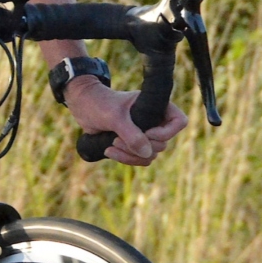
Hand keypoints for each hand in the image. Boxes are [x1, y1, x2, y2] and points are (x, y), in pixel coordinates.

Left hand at [66, 77, 187, 166]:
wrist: (82, 106)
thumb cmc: (99, 103)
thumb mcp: (115, 117)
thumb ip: (131, 134)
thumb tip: (147, 153)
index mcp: (156, 106)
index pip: (179, 122)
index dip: (167, 132)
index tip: (147, 133)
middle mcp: (153, 120)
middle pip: (162, 144)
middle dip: (140, 147)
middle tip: (118, 139)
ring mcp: (143, 133)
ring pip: (150, 155)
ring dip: (131, 155)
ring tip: (111, 146)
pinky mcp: (132, 143)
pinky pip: (139, 159)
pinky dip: (125, 159)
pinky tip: (108, 151)